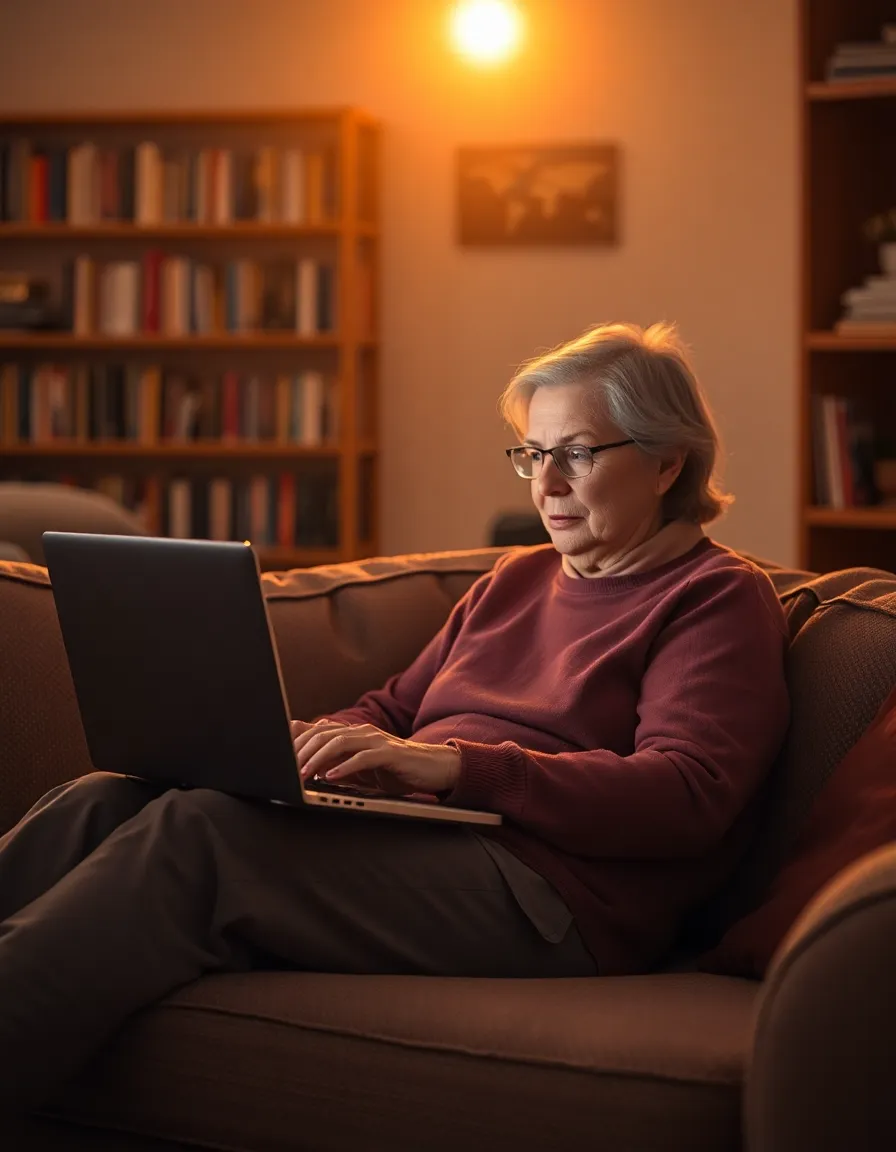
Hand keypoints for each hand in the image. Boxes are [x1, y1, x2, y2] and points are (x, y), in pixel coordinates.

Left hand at [290, 719, 460, 796]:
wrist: (434, 768)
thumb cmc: (395, 770)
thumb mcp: (359, 768)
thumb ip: (336, 763)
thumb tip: (306, 768)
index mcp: (352, 733)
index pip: (316, 731)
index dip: (295, 742)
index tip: (277, 758)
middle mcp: (361, 732)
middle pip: (323, 734)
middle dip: (300, 752)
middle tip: (285, 771)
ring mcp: (376, 740)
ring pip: (339, 742)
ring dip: (317, 759)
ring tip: (302, 775)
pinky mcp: (390, 753)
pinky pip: (363, 757)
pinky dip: (344, 767)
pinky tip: (330, 778)